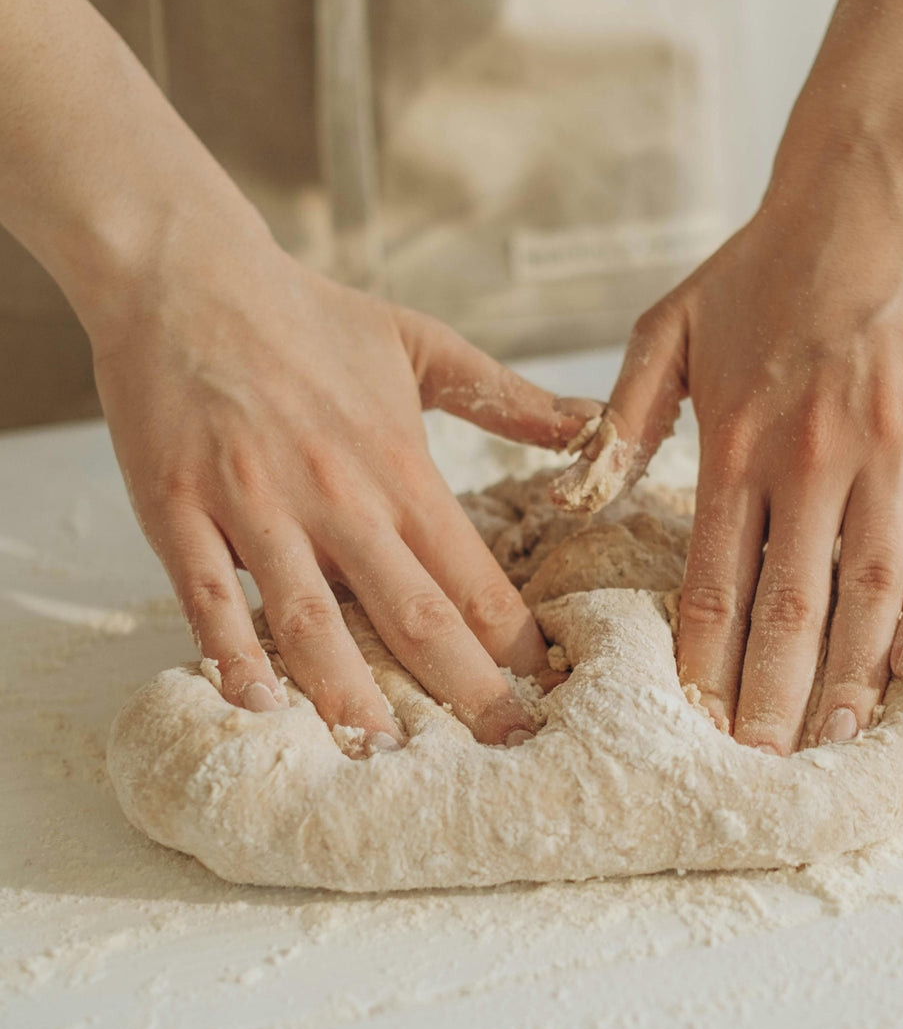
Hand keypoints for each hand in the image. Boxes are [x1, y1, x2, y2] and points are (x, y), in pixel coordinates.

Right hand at [90, 227, 595, 747]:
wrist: (187, 274)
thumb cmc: (307, 313)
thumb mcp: (421, 344)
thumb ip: (507, 396)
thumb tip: (594, 423)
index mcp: (398, 464)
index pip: (472, 573)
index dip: (515, 638)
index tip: (548, 688)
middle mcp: (337, 494)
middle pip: (412, 612)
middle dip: (464, 689)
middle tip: (504, 748)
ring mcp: (256, 505)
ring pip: (312, 619)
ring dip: (351, 693)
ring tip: (386, 754)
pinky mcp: (180, 509)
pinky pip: (207, 596)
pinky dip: (231, 653)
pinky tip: (258, 704)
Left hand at [599, 136, 902, 753]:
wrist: (870, 189)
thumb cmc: (760, 265)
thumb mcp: (666, 326)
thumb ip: (621, 417)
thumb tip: (580, 497)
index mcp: (733, 437)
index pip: (713, 579)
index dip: (706, 661)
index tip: (700, 722)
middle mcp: (809, 453)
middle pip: (790, 604)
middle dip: (774, 695)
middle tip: (764, 766)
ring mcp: (891, 444)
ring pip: (868, 587)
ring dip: (851, 673)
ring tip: (835, 739)